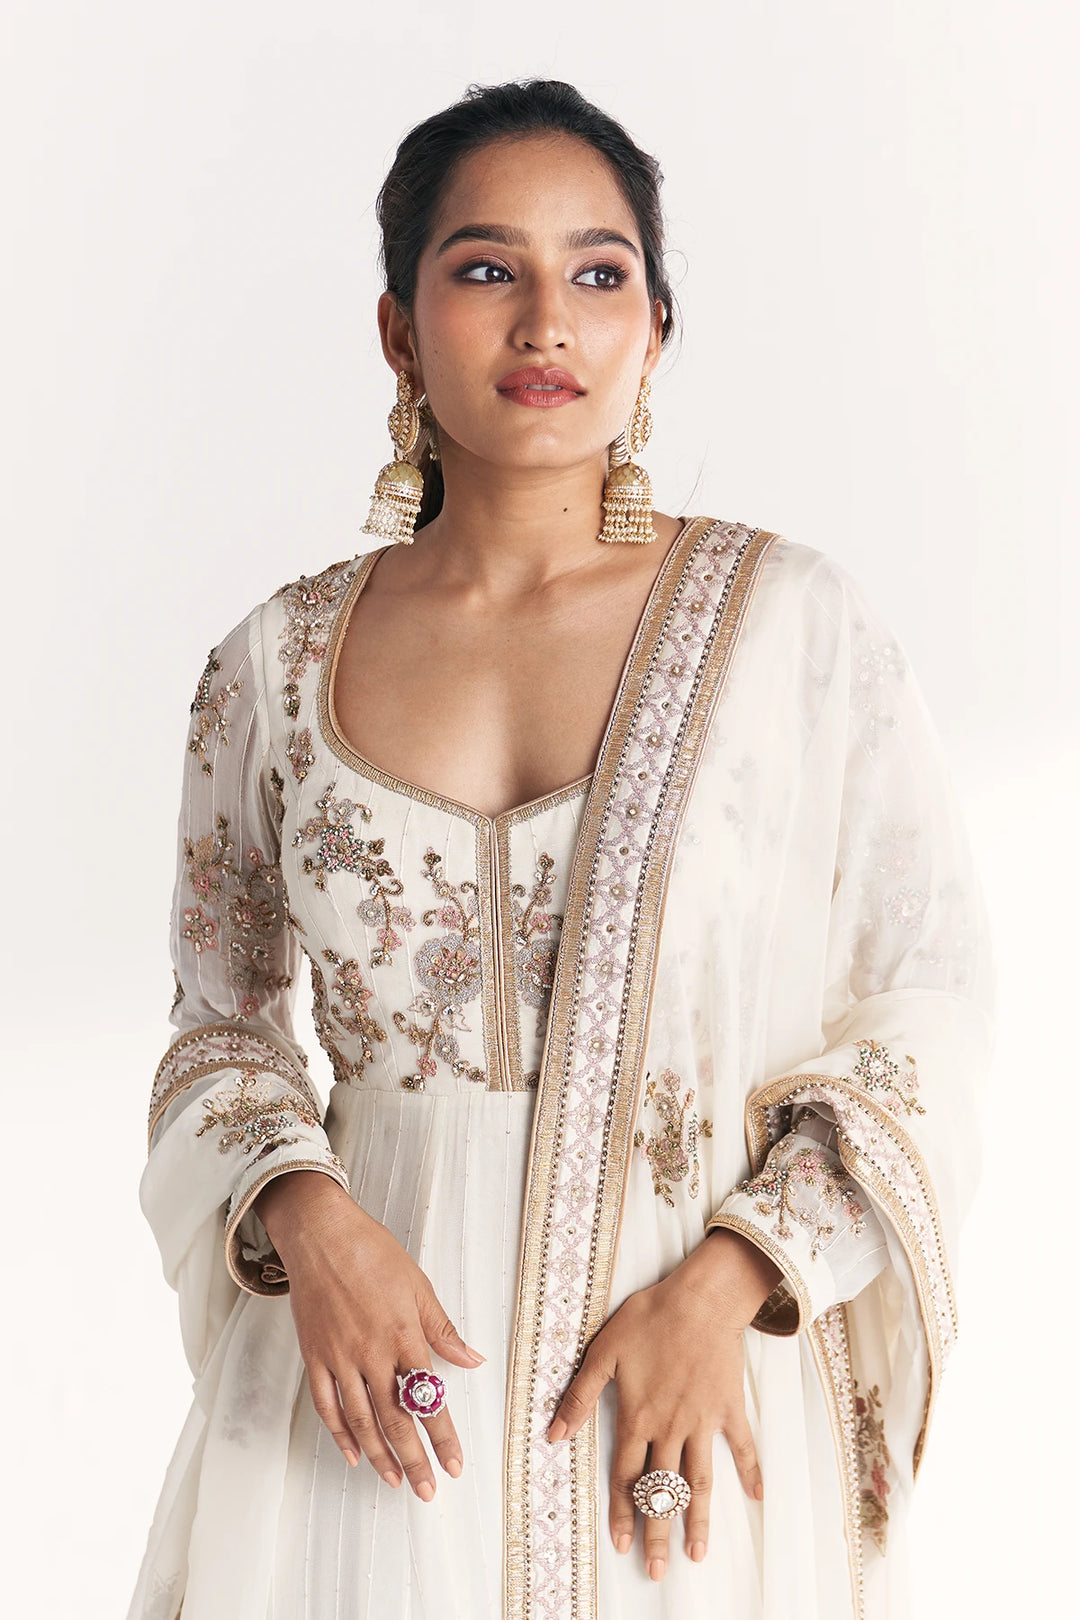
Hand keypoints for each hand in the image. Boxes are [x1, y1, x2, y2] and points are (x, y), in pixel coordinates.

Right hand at [254, 1169, 485, 1500]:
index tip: (456, 1464)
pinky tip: (354, 1454)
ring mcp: (340, 1358)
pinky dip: (341, 1434)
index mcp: (403, 1335)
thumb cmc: (372, 1252)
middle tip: (429, 1491)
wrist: (321, 1234)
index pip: (429, 1398)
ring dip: (381, 1456)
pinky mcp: (315, 1356)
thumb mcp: (418, 1285)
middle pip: (395, 1419)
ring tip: (396, 1482)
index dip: (444, 1436)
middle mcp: (372, 1353)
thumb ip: (443, 1328)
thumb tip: (472, 1359)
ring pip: (362, 1420)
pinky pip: (328, 1405)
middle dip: (415, 1459)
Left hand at [544, 1228, 782, 1580]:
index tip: (621, 1544)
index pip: (626, 1476)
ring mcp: (703, 1421)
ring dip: (698, 1519)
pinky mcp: (728, 1407)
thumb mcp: (603, 1353)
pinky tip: (756, 1497)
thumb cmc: (648, 1319)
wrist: (699, 1299)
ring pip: (699, 1480)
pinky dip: (750, 1470)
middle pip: (663, 1490)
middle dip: (658, 1532)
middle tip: (658, 1570)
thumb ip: (579, 1397)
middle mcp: (671, 1428)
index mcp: (638, 1417)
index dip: (622, 1512)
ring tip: (697, 1553)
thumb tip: (553, 1435)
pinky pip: (742, 1445)